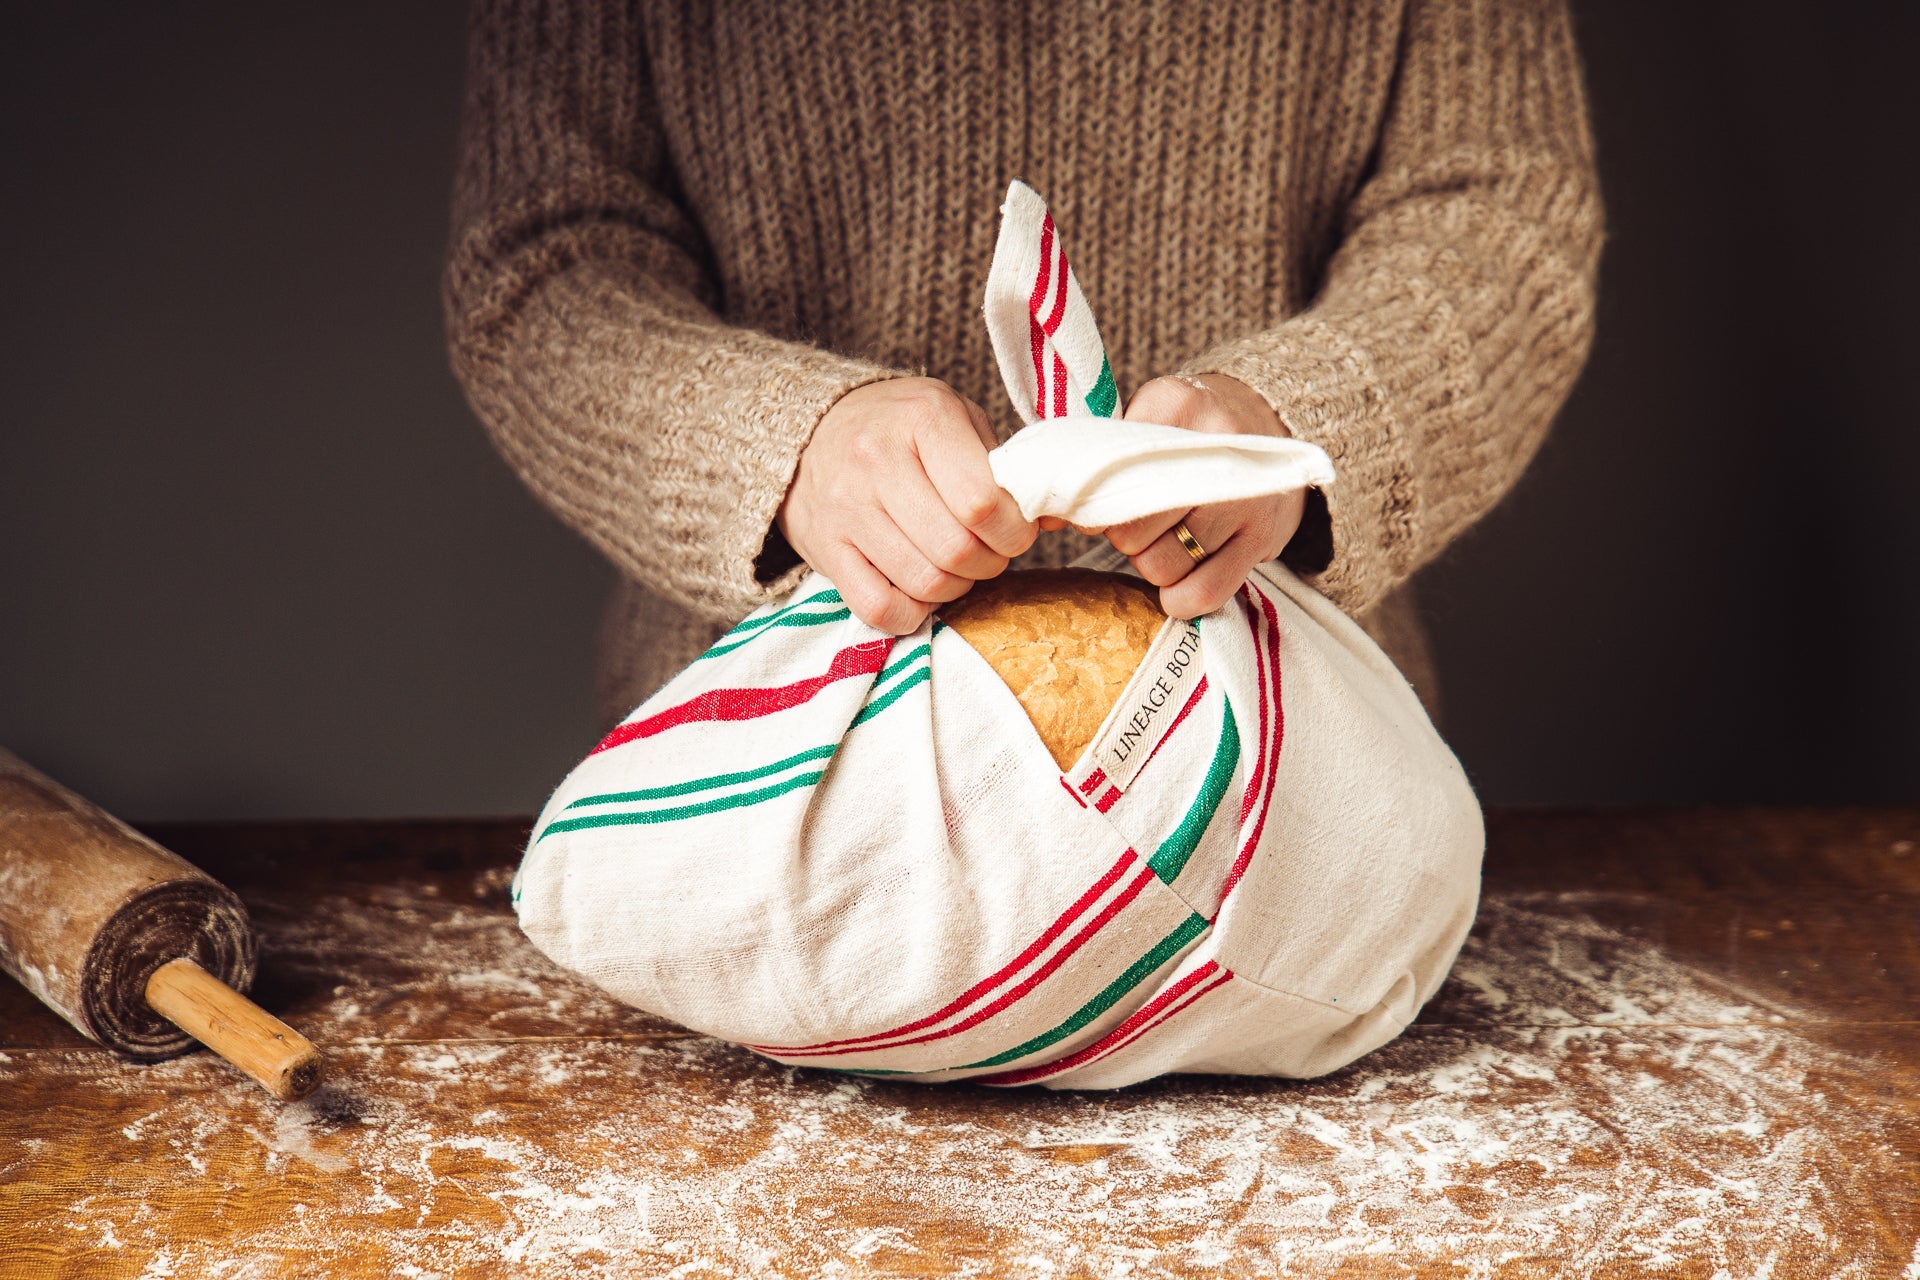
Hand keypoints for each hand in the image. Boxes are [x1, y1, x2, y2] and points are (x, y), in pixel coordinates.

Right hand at [777, 377, 1037, 633]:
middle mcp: (877, 461)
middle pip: (956, 549)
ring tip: (957, 567)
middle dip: (990, 563)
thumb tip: (1053, 517)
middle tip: (989, 553)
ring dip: (956, 588)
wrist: (809, 430)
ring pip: (924, 582)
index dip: (1014, 531)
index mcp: (923, 420)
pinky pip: (879, 608)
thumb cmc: (900, 427)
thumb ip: (1002, 464)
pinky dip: (912, 611)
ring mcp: (846, 509)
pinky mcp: (824, 549)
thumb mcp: (955, 417)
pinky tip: (920, 588)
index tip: (1016, 531)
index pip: (983, 502)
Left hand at [1102, 374, 1306, 618]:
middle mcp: (1214, 450)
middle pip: (1134, 529)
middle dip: (1126, 536)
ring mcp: (1243, 496)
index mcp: (1174, 406)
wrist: (1267, 417)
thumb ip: (1095, 464)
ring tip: (1165, 540)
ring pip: (1164, 565)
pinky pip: (1206, 592)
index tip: (1095, 508)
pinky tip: (1178, 581)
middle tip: (1139, 523)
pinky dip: (1181, 598)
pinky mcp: (1262, 536)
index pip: (1110, 474)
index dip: (1092, 503)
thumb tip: (1046, 520)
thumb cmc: (1187, 428)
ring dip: (1152, 564)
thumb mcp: (1144, 420)